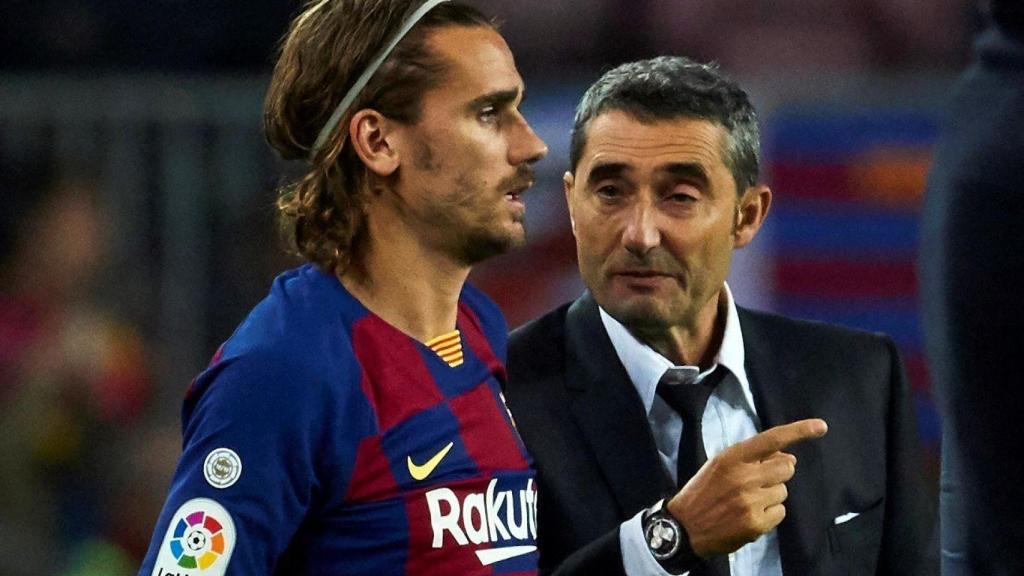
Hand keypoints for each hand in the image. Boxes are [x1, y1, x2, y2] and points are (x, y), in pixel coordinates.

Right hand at [665, 418, 827, 557]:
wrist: (684, 528)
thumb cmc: (703, 492)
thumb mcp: (720, 466)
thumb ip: (752, 459)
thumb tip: (789, 457)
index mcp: (732, 458)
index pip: (771, 439)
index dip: (799, 431)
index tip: (821, 426)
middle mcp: (744, 476)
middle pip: (786, 468)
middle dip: (778, 473)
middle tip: (759, 482)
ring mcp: (751, 501)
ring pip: (783, 492)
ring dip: (771, 496)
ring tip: (747, 501)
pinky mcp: (756, 523)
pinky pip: (780, 512)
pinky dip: (770, 514)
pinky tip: (750, 516)